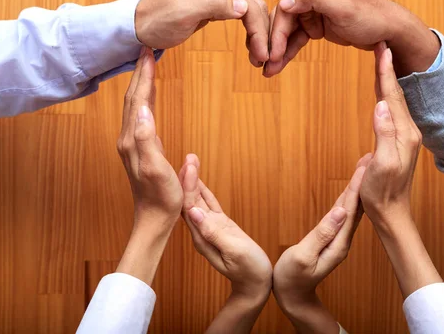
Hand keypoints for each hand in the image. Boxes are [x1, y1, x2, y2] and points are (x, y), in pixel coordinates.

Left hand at [115, 47, 183, 284]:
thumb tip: (144, 110)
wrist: (154, 218)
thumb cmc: (161, 197)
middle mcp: (128, 138)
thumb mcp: (157, 169)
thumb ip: (148, 139)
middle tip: (147, 50)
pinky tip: (149, 96)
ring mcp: (133, 143)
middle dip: (139, 73)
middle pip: (132, 98)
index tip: (148, 52)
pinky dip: (144, 98)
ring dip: (140, 83)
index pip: (137, 100)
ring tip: (147, 66)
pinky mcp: (140, 148)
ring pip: (134, 105)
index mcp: (133, 139)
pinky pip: (140, 115)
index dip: (143, 75)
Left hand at [136, 0, 269, 65]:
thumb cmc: (156, 20)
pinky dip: (250, 29)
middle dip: (262, 32)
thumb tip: (243, 6)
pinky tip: (251, 45)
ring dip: (259, 33)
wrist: (140, 23)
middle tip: (263, 59)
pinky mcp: (217, 0)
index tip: (262, 54)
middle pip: (254, 4)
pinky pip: (242, 13)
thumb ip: (213, 5)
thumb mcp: (182, 13)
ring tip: (258, 56)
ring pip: (251, 9)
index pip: (248, 2)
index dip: (259, 30)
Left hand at [179, 154, 271, 332]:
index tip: (187, 167)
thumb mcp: (234, 252)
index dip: (187, 186)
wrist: (256, 286)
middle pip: (190, 201)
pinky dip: (204, 190)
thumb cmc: (249, 271)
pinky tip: (199, 180)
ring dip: (194, 181)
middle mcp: (202, 232)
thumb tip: (195, 212)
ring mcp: (210, 229)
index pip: (190, 207)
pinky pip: (209, 205)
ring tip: (191, 161)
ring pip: (198, 201)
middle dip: (187, 178)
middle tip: (188, 157)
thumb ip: (214, 233)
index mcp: (203, 237)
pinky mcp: (220, 227)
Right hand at [265, 0, 439, 76]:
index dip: (277, 31)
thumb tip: (284, 3)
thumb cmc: (372, 16)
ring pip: (287, 31)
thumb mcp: (344, 6)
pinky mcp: (315, 23)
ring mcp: (312, 7)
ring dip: (278, 51)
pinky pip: (296, 38)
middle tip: (265, 64)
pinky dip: (288, 51)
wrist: (389, 31)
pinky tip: (278, 65)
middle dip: (274, 43)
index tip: (271, 52)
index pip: (287, 5)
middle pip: (283, 18)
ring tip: (269, 70)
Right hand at [273, 164, 365, 333]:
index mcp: (338, 243)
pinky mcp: (331, 238)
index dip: (357, 188)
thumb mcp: (304, 256)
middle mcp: (342, 239)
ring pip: (350, 208)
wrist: (293, 296)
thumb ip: (321, 234)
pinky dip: (346, 198)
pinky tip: (349, 190)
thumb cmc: (292, 277)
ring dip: (356, 188)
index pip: (350, 210)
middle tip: (369, 160)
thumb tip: (339, 211)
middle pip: (355, 206)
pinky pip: (342, 214)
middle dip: (362, 182)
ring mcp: (338, 239)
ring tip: (363, 168)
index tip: (364, 168)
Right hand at [358, 42, 421, 228]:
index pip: (392, 96)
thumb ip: (383, 134)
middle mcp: (407, 131)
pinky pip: (391, 110)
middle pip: (396, 94)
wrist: (390, 213)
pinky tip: (381, 92)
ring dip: (387, 79)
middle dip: (388, 69)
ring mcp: (403, 136)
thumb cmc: (381, 193)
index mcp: (403, 134)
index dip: (385, 72)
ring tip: (381, 61)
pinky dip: (385, 94)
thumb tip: (380, 105)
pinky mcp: (396, 141)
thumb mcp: (381, 165)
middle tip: (382, 45)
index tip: (382, 50)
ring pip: (394, 100)